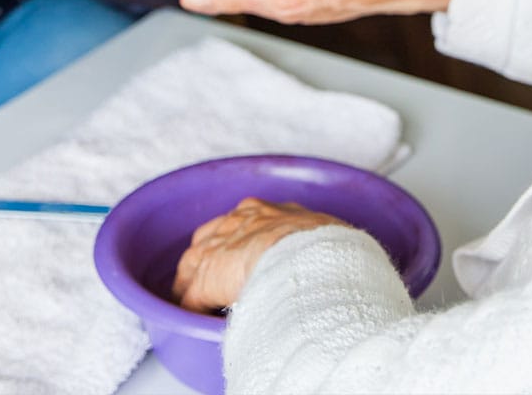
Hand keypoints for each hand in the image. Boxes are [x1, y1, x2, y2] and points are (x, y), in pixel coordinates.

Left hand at [172, 198, 342, 313]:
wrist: (310, 259)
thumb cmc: (329, 250)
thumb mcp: (326, 237)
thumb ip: (320, 246)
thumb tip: (340, 263)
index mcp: (266, 211)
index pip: (241, 224)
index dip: (240, 244)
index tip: (245, 258)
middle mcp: (236, 221)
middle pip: (209, 239)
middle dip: (209, 257)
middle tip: (212, 281)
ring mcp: (218, 247)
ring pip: (194, 266)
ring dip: (195, 285)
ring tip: (198, 305)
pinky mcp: (207, 277)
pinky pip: (191, 296)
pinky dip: (193, 308)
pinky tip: (198, 319)